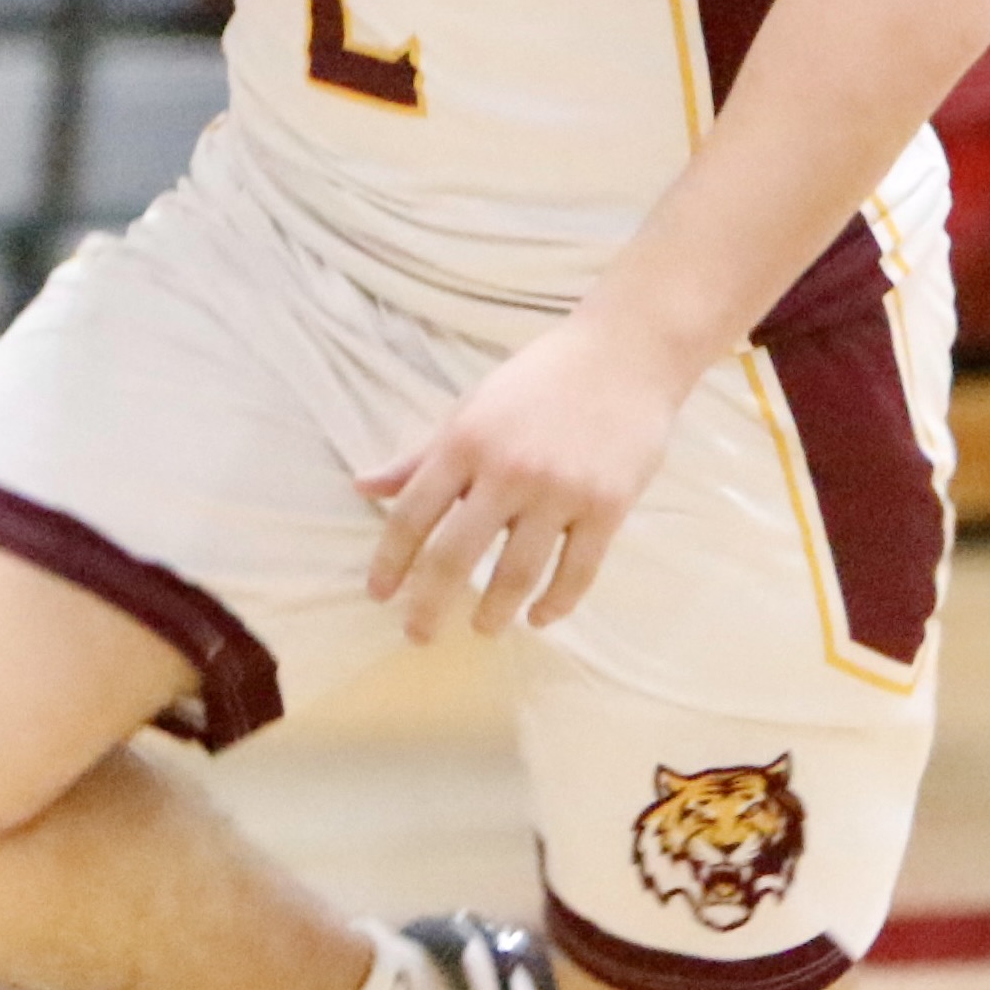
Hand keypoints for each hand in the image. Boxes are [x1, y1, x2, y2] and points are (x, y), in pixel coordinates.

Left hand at [355, 314, 700, 643]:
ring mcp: (560, 491)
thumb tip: (362, 486)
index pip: (412, 514)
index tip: (379, 595)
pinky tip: (539, 617)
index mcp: (465, 441)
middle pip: (455, 556)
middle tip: (418, 635)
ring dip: (494, 613)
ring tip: (483, 627)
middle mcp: (508, 469)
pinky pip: (577, 572)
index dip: (390, 561)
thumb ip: (421, 456)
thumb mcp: (472, 407)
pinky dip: (556, 603)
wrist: (627, 353)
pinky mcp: (608, 506)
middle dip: (429, 605)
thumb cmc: (541, 379)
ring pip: (516, 574)